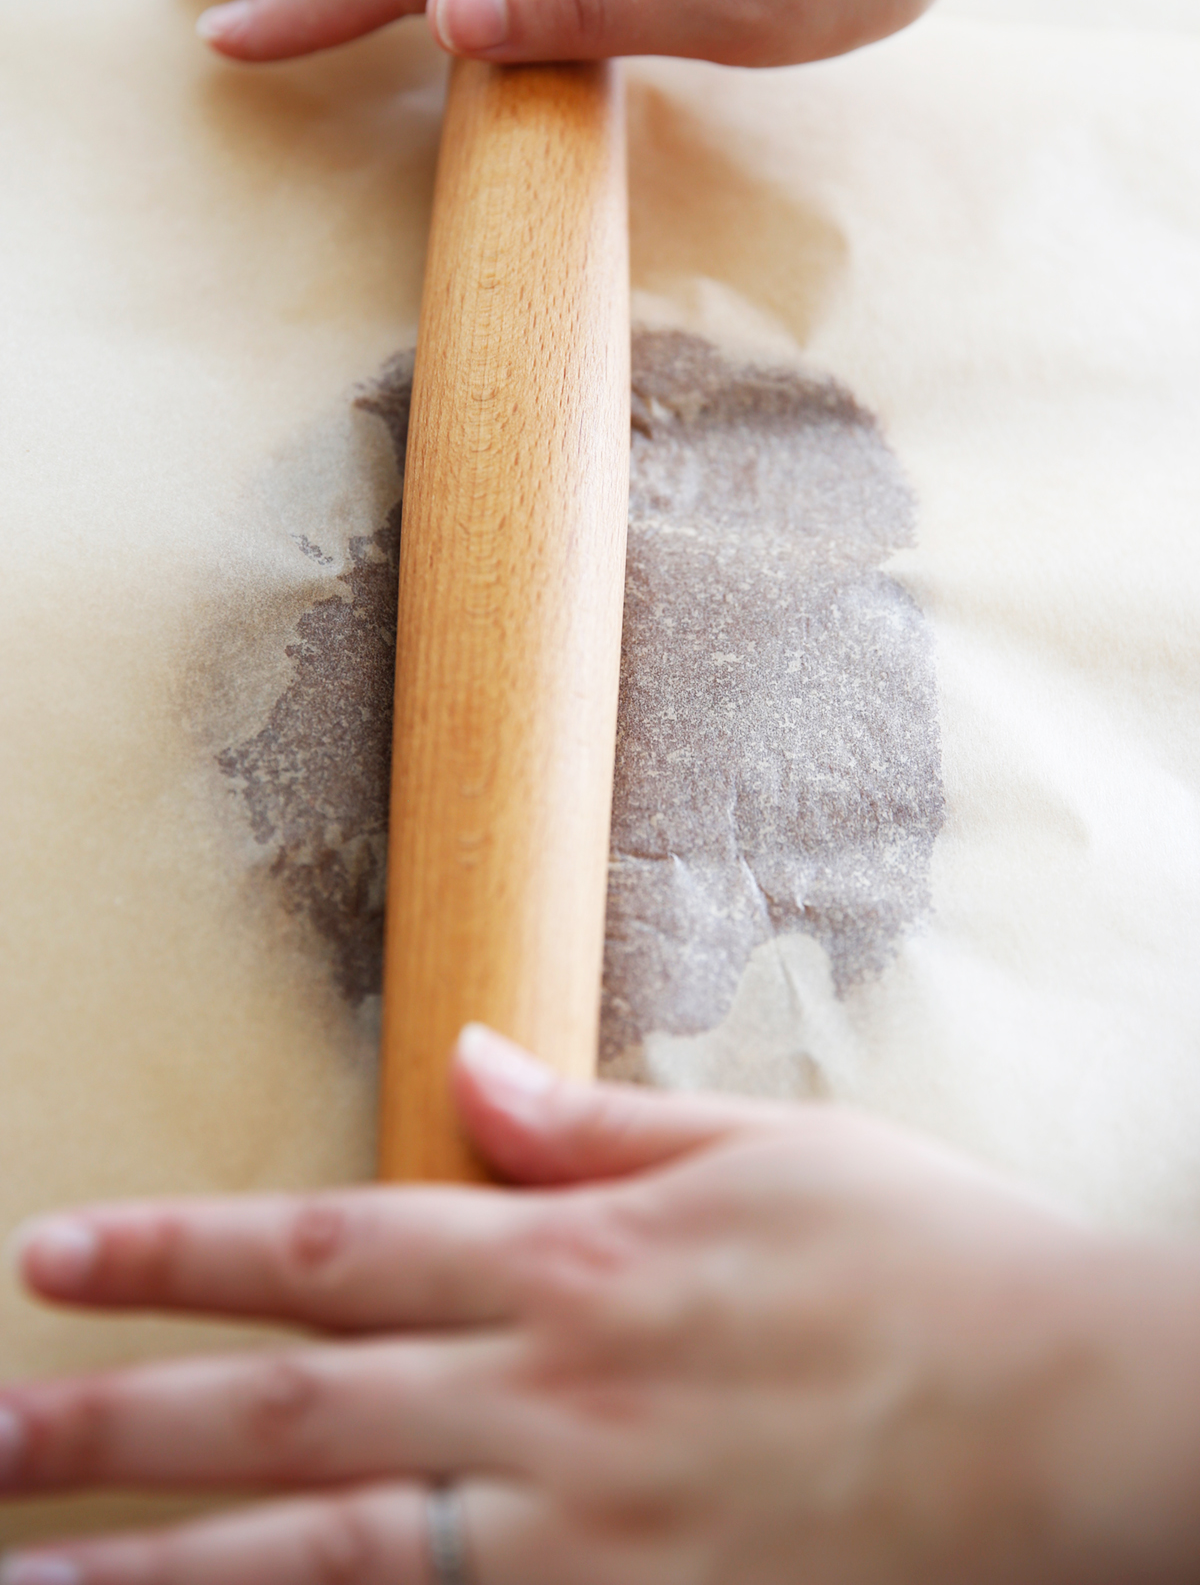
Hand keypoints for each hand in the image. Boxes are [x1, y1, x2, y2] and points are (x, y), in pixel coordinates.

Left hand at [4, 1027, 1199, 1582]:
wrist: (1080, 1422)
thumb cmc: (929, 1267)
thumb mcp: (765, 1149)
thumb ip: (594, 1121)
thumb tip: (472, 1067)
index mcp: (576, 1258)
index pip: (327, 1247)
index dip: (176, 1252)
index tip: (49, 1254)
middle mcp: (549, 1394)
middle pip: (285, 1411)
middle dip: (111, 1421)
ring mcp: (582, 1533)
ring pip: (322, 1555)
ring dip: (160, 1573)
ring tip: (33, 1583)